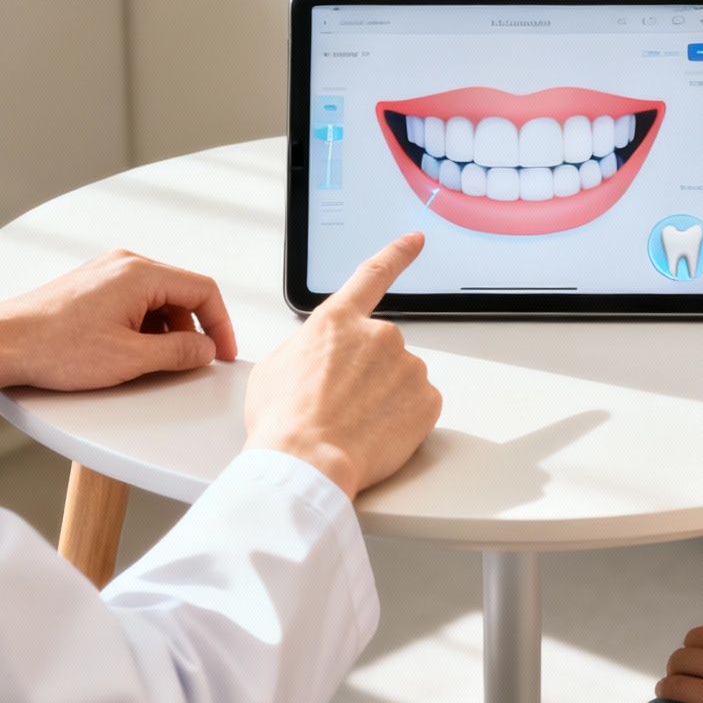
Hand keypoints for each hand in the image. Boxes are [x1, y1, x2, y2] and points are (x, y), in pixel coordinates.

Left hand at [0, 250, 237, 393]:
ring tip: (149, 363)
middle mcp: (126, 264)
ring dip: (165, 332)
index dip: (221, 324)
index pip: (203, 289)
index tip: (223, 354)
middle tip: (188, 364)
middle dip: (191, 331)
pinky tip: (127, 353)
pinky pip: (134, 303)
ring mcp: (107, 273)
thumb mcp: (129, 358)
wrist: (2, 343)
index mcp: (140, 273)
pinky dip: (143, 328)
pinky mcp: (92, 287)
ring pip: (157, 300)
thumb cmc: (56, 348)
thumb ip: (178, 353)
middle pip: (181, 294)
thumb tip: (206, 350)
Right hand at [244, 233, 441, 499]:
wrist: (307, 462)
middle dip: (366, 374)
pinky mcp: (427, 399)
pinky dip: (401, 420)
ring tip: (351, 424)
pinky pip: (417, 405)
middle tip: (339, 405)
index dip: (398, 254)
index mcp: (337, 320)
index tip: (416, 240)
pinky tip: (375, 434)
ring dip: (382, 397)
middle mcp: (378, 334)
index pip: (373, 274)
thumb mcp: (275, 367)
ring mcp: (407, 365)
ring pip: (399, 379)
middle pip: (380, 349)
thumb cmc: (284, 420)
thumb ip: (307, 347)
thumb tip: (319, 354)